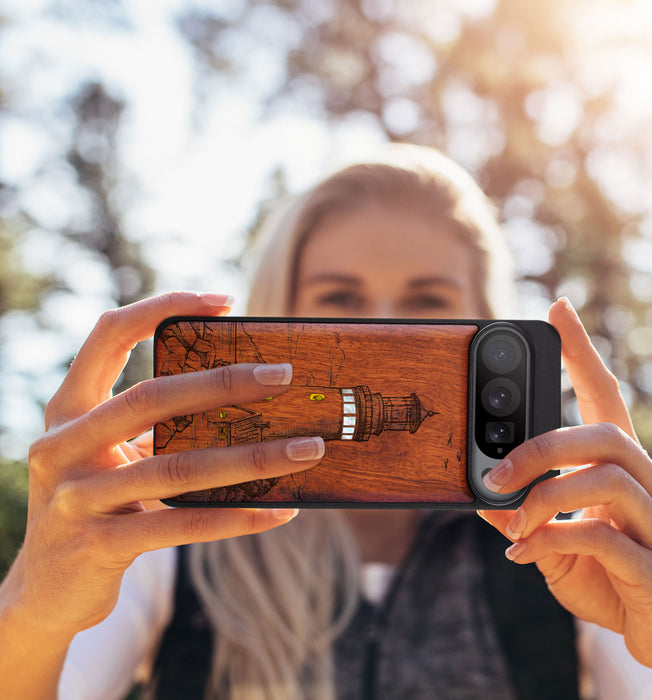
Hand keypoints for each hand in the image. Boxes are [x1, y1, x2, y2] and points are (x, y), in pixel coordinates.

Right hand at [3, 292, 324, 639]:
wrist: (46, 590)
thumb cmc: (98, 503)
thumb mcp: (113, 455)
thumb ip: (156, 427)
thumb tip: (247, 399)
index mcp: (68, 410)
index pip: (108, 335)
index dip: (162, 307)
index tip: (224, 300)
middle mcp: (62, 446)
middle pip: (151, 398)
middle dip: (224, 383)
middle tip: (284, 375)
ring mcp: (76, 498)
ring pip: (178, 468)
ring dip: (253, 458)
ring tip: (308, 450)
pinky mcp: (98, 546)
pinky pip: (183, 525)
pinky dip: (238, 517)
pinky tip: (281, 511)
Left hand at [478, 298, 651, 690]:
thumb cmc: (609, 576)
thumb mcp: (554, 540)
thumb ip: (522, 515)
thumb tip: (480, 495)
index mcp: (622, 468)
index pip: (605, 395)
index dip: (582, 352)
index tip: (558, 309)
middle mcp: (649, 484)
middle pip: (604, 434)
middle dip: (541, 447)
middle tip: (495, 472)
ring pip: (606, 479)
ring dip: (545, 497)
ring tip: (512, 522)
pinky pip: (604, 537)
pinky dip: (553, 540)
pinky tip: (524, 554)